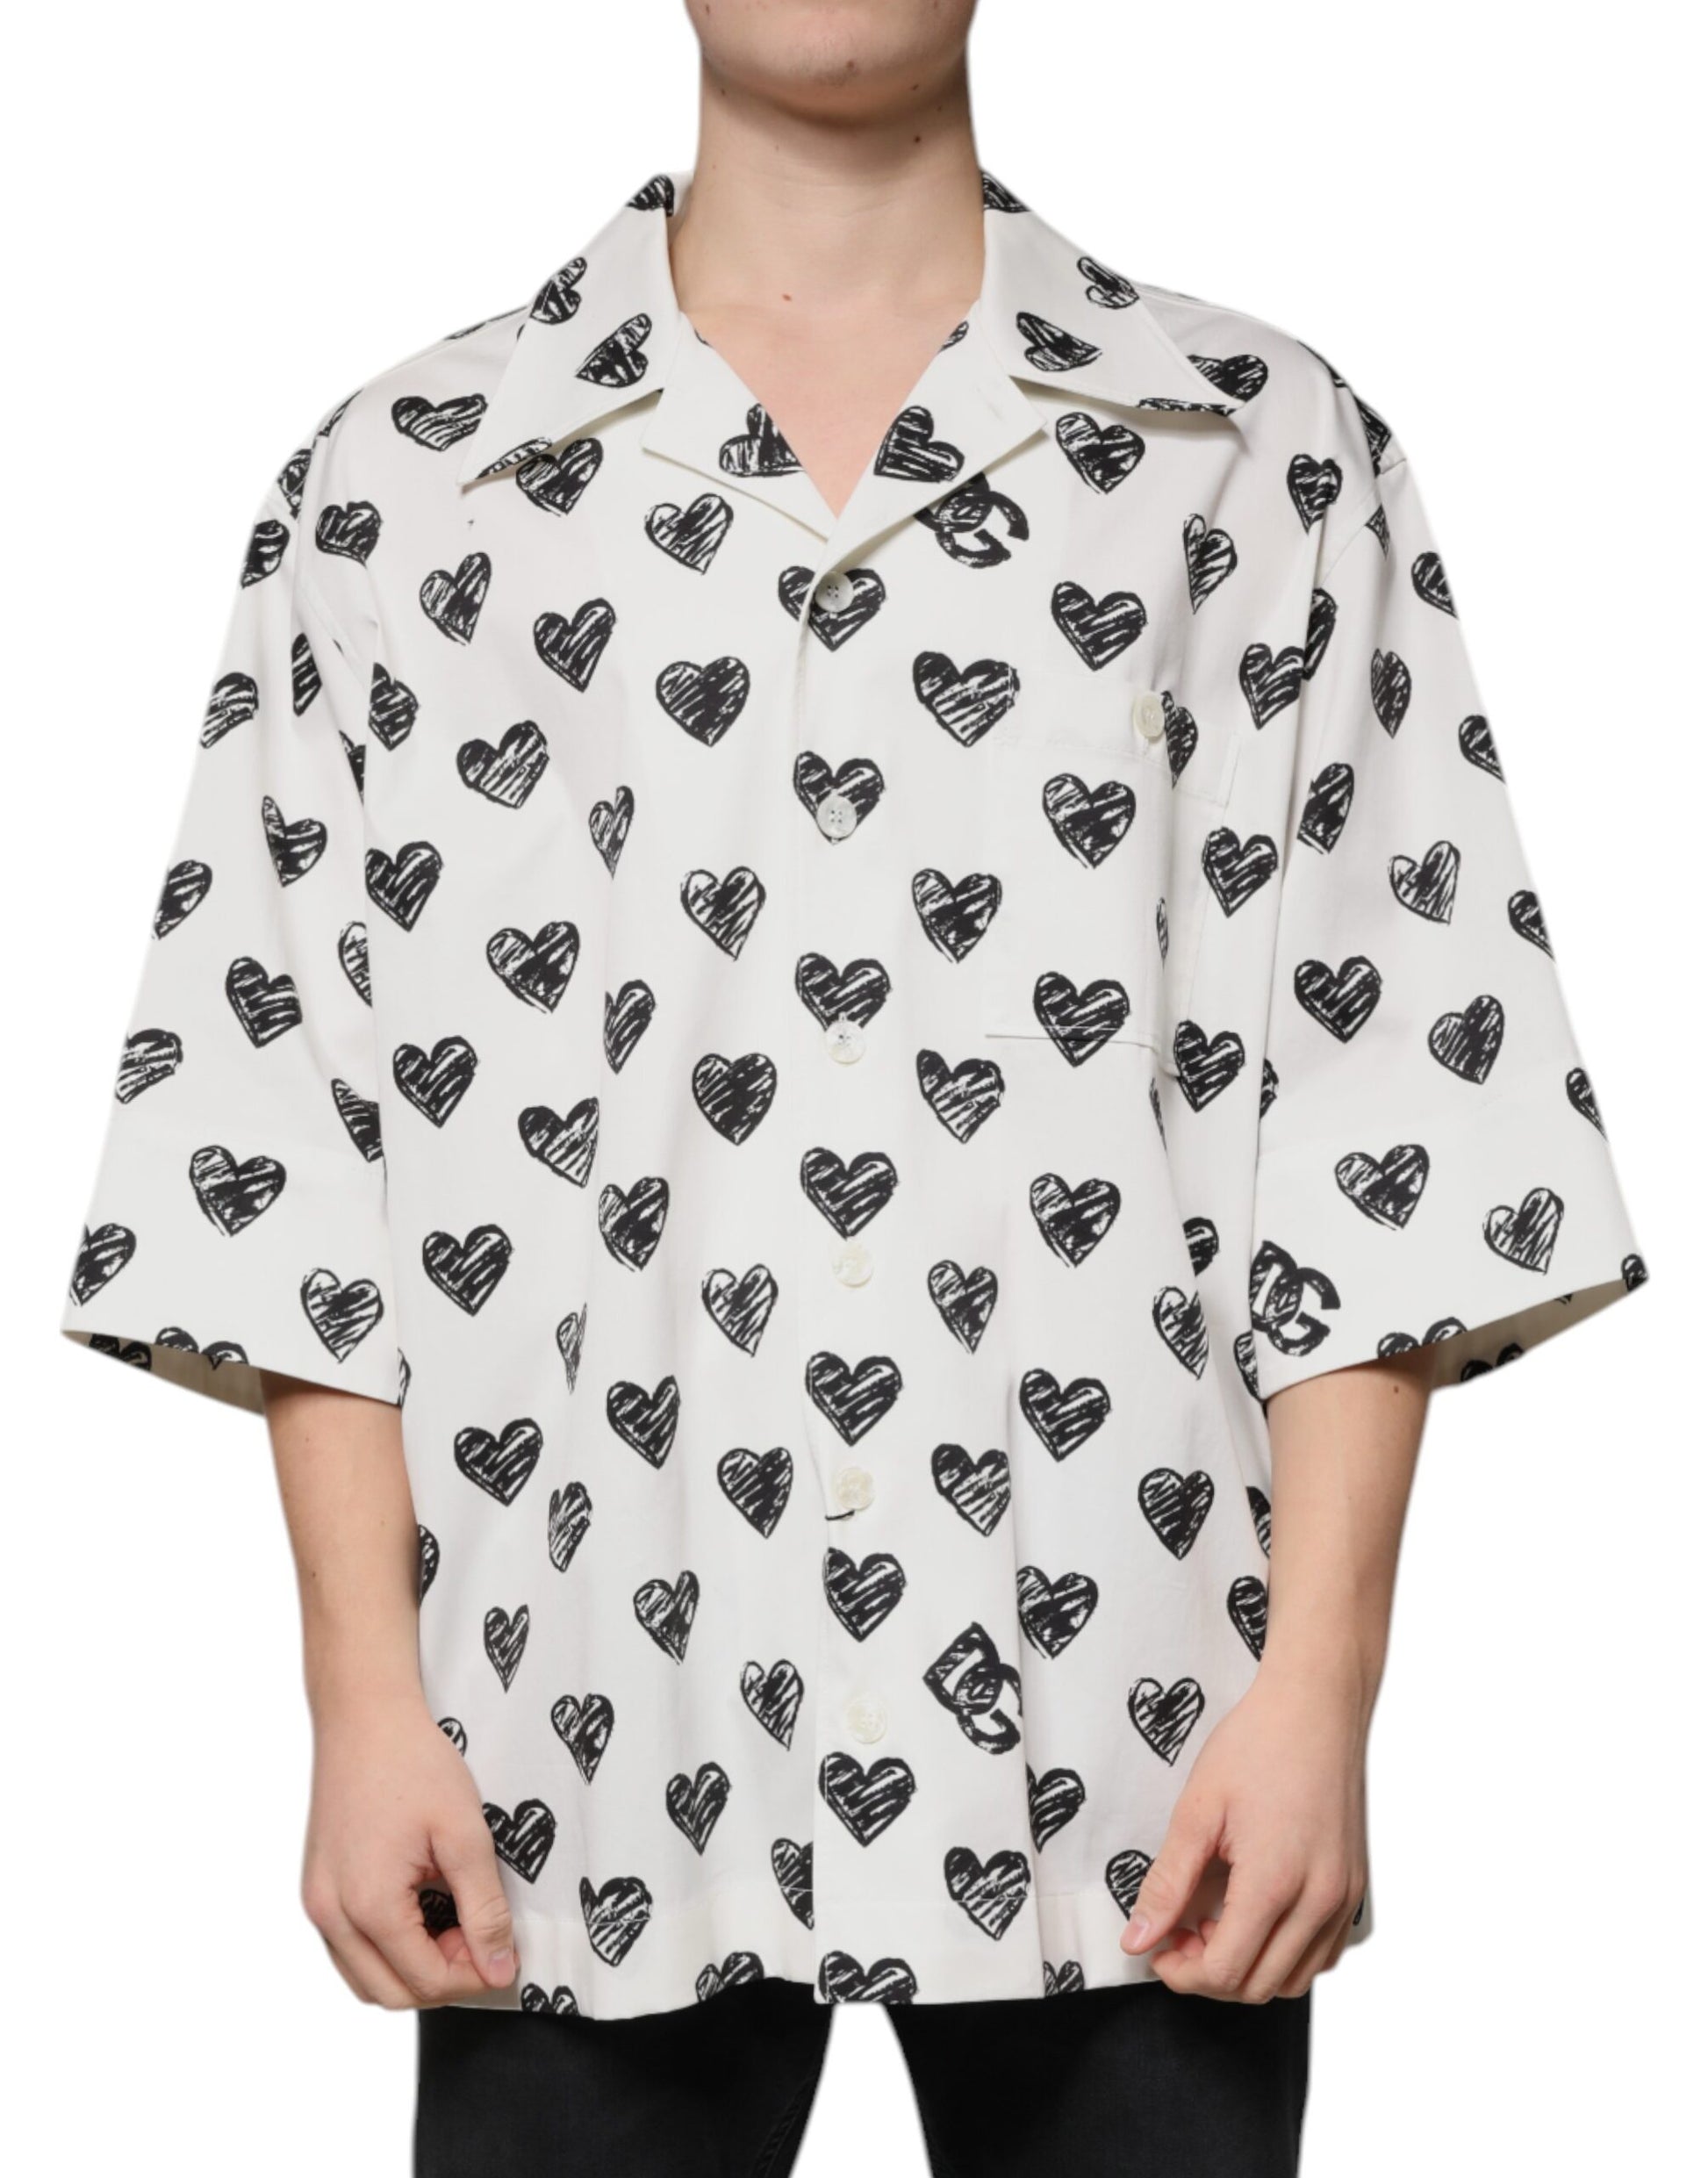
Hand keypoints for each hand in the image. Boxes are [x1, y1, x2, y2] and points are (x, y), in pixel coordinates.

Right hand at [300, 1694, 517, 2008]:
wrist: (364, 1717)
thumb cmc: (413, 1764)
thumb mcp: (464, 1833)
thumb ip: (485, 1908)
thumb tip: (499, 1967)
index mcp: (368, 1905)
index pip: (424, 1982)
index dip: (473, 1976)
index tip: (504, 1950)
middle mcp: (330, 1915)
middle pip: (390, 1993)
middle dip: (443, 1978)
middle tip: (480, 1935)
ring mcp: (317, 1903)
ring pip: (365, 1978)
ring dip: (412, 1969)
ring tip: (453, 1922)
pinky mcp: (316, 1889)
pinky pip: (349, 1949)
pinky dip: (386, 1949)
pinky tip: (421, 1913)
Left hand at [1120, 1662, 1368, 2001]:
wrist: (1315, 1707)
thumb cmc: (1256, 1745)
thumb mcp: (1197, 1810)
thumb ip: (1166, 1883)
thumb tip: (1137, 1938)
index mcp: (1274, 1882)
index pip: (1226, 1971)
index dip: (1182, 1973)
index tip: (1157, 1949)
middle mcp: (1319, 1901)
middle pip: (1259, 1986)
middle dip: (1209, 1974)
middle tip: (1178, 1934)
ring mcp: (1344, 1898)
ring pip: (1294, 1979)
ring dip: (1248, 1969)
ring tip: (1215, 1922)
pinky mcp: (1355, 1889)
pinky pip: (1322, 1953)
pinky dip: (1285, 1955)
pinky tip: (1254, 1916)